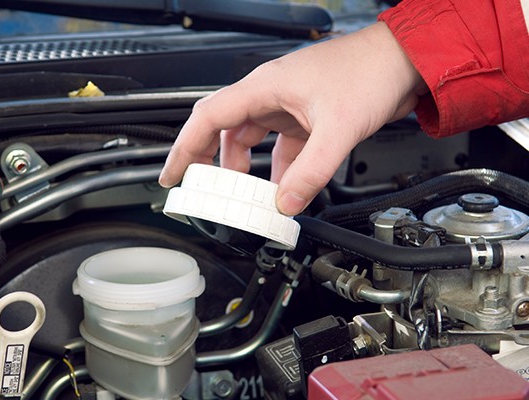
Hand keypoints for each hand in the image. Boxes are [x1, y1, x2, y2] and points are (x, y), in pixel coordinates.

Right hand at [159, 22, 425, 214]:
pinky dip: (275, 170)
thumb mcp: (336, 128)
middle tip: (202, 190)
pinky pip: (278, 148)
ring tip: (244, 197)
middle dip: (210, 163)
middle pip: (223, 131)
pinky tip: (281, 189)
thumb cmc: (368, 72)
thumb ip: (310, 172)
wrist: (403, 61)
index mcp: (264, 88)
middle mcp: (269, 95)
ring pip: (250, 141)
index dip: (184, 148)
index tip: (173, 174)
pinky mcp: (304, 117)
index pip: (208, 118)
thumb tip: (287, 203)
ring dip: (245, 170)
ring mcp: (286, 106)